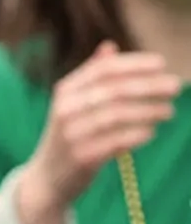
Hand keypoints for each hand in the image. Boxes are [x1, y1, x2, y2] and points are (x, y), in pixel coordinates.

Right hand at [14, 41, 180, 223]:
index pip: (103, 70)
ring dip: (147, 110)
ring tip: (170, 110)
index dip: (133, 64)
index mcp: (65, 89)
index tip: (162, 63)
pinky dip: (135, 134)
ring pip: (116, 115)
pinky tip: (152, 131)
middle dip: (147, 86)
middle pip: (112, 90)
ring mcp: (72, 132)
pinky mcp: (82, 157)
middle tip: (176, 86)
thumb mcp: (74, 103)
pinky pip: (114, 142)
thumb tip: (110, 47)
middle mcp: (65, 107)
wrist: (48, 176)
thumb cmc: (71, 134)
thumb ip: (91, 76)